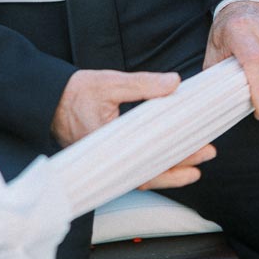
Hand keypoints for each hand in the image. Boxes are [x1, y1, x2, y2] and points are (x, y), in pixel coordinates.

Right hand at [51, 68, 214, 187]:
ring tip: (197, 164)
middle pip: (151, 173)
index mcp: (108, 143)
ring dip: (170, 170)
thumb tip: (174, 83)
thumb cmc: (75, 92)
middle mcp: (108, 161)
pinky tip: (170, 163)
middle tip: (209, 153)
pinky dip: (154, 168)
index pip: (149, 159)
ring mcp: (107, 164)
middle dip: (182, 167)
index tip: (200, 148)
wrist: (49, 100)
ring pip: (143, 175)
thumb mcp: (108, 83)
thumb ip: (142, 84)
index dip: (177, 158)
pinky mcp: (107, 161)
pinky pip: (134, 171)